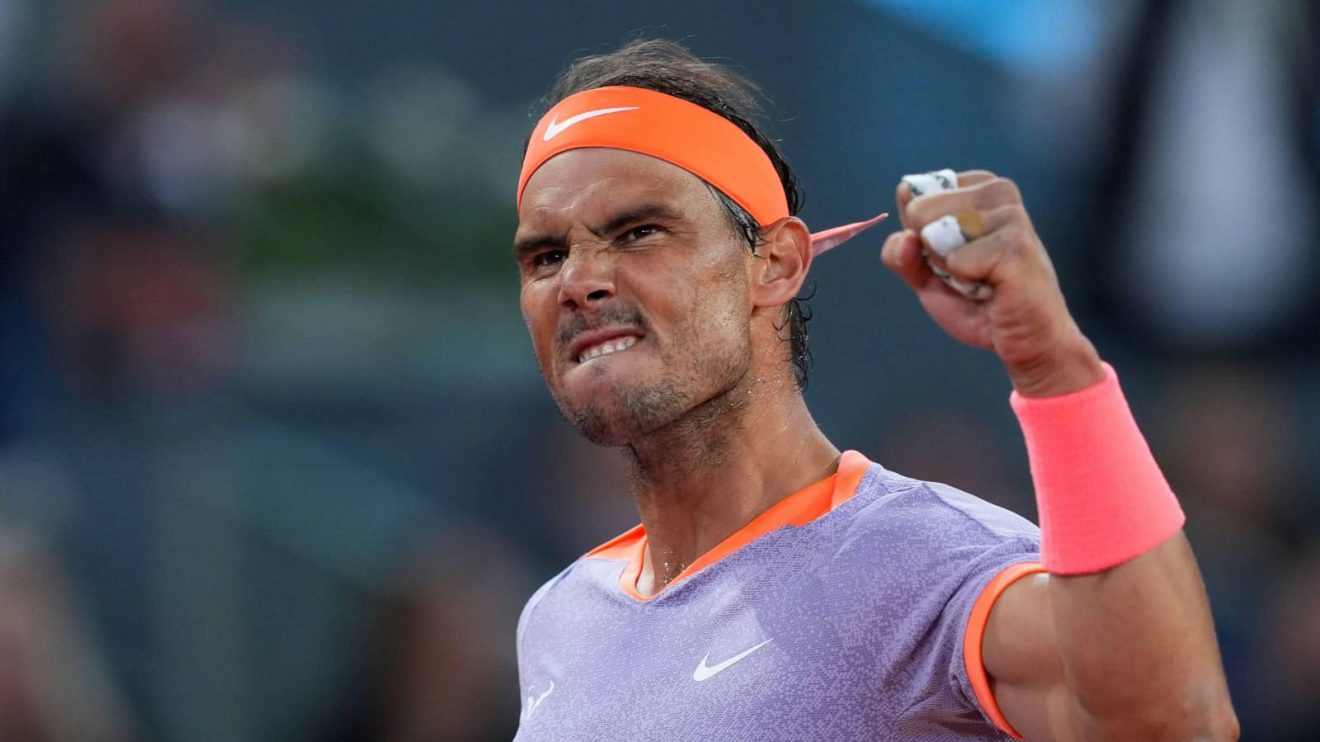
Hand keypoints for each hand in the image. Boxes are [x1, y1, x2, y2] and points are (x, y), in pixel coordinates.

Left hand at [879, 170, 1104, 396]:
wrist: (1025, 340)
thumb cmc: (978, 302)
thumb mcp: (925, 275)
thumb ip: (901, 253)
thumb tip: (905, 238)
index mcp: (976, 186)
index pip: (910, 195)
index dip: (918, 236)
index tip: (952, 253)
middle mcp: (996, 190)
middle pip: (917, 211)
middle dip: (931, 252)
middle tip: (968, 271)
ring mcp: (1009, 214)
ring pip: (933, 235)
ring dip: (948, 270)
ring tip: (982, 278)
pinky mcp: (1015, 244)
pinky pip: (956, 262)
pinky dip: (965, 285)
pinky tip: (994, 289)